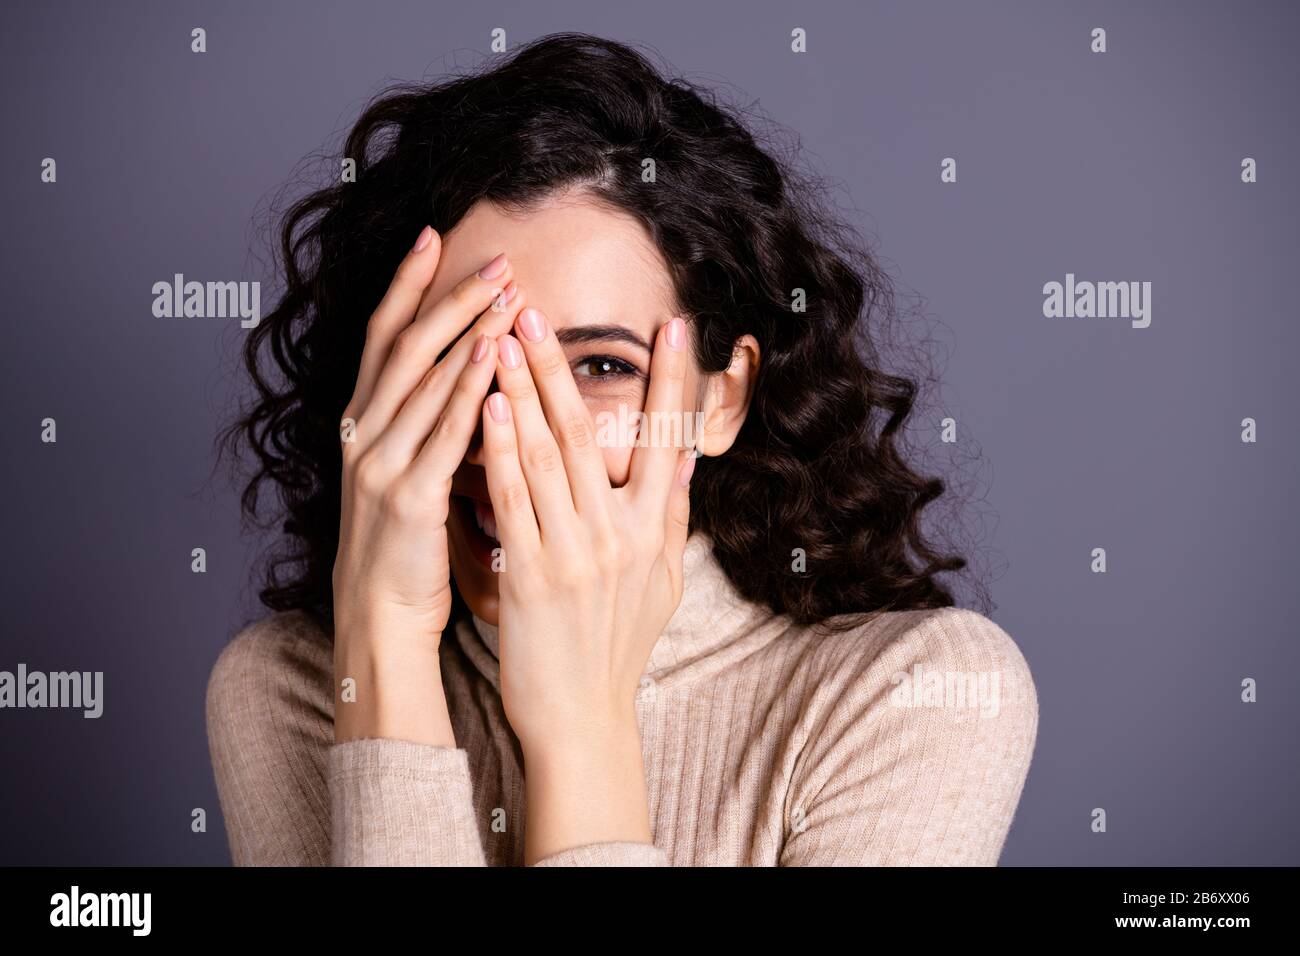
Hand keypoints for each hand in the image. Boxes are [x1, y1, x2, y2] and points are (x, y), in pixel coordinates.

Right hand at [331, 227, 525, 743]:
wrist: (378, 614)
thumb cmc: (402, 544)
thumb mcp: (404, 471)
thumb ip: (426, 425)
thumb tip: (472, 378)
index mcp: (362, 422)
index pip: (383, 336)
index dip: (406, 284)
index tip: (434, 237)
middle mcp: (363, 432)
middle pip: (408, 345)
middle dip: (452, 297)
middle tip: (498, 261)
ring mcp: (381, 462)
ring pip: (426, 379)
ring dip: (470, 331)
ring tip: (508, 293)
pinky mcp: (409, 496)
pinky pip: (445, 433)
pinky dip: (470, 390)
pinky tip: (497, 358)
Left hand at [478, 306, 694, 857]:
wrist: (581, 715)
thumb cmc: (619, 646)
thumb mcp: (663, 583)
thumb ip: (673, 519)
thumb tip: (684, 461)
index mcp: (657, 532)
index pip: (668, 438)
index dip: (672, 379)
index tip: (673, 323)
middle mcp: (621, 535)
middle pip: (592, 433)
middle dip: (565, 366)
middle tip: (540, 309)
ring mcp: (575, 553)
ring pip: (547, 454)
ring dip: (525, 389)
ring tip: (505, 335)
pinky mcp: (528, 574)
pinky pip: (511, 498)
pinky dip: (500, 447)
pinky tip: (487, 404)